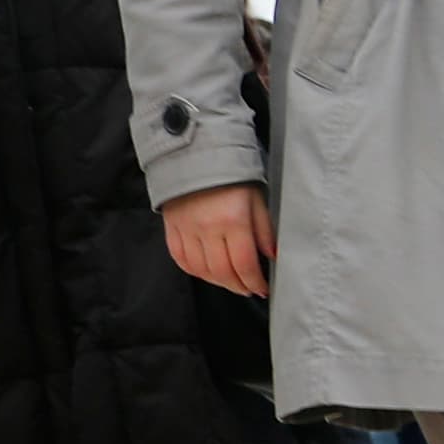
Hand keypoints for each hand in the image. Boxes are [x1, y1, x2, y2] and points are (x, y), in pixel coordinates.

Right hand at [163, 182, 274, 298]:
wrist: (196, 154)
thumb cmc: (231, 174)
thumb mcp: (257, 198)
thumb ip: (264, 229)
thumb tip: (272, 256)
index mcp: (233, 220)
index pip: (244, 263)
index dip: (254, 282)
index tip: (262, 288)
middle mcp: (208, 228)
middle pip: (222, 272)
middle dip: (238, 286)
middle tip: (248, 289)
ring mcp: (187, 229)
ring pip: (200, 269)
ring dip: (217, 281)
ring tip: (229, 281)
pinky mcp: (172, 227)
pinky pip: (180, 258)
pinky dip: (194, 270)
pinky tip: (206, 271)